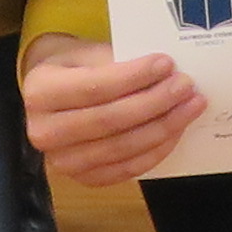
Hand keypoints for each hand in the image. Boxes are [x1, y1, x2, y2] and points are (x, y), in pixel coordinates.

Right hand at [23, 33, 201, 183]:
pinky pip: (127, 169)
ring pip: (122, 148)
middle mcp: (44, 131)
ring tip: (190, 106)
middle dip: (155, 103)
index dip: (134, 77)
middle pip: (110, 121)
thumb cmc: (74, 68)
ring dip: (163, 127)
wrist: (52, 96)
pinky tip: (176, 130)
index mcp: (40, 91)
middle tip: (186, 86)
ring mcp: (62, 161)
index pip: (94, 87)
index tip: (167, 64)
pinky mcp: (83, 179)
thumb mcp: (86, 52)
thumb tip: (164, 72)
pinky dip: (156, 150)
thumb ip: (117, 61)